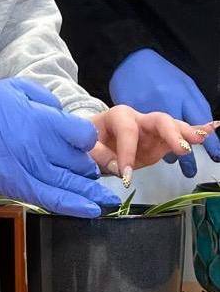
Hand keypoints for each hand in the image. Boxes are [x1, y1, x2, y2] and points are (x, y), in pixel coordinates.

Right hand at [0, 78, 121, 217]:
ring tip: (104, 198)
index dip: (86, 139)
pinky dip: (73, 206)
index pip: (83, 136)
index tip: (81, 140)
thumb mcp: (19, 89)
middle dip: (87, 165)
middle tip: (87, 167)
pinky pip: (50, 198)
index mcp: (40, 120)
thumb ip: (49, 101)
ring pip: (69, 184)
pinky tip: (91, 209)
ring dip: (90, 191)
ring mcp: (26, 168)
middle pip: (78, 162)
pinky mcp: (14, 185)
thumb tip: (66, 117)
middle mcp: (37, 146)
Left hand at [88, 104, 210, 184]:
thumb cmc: (88, 141)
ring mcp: (152, 129)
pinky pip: (180, 135)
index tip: (125, 175)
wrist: (91, 140)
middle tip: (181, 149)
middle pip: (158, 120)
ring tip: (201, 138)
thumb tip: (116, 166)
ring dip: (187, 133)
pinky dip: (197, 131)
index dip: (127, 153)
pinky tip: (213, 128)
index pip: (127, 132)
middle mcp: (138, 118)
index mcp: (118, 116)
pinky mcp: (161, 142)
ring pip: (173, 127)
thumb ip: (97, 154)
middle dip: (170, 133)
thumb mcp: (84, 147)